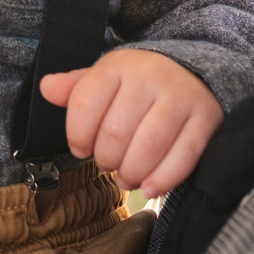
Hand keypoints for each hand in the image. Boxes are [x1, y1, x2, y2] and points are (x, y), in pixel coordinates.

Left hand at [39, 49, 221, 197]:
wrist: (193, 71)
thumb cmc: (139, 83)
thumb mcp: (106, 78)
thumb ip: (76, 88)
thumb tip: (46, 88)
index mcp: (119, 65)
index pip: (85, 102)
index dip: (76, 134)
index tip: (80, 147)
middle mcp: (150, 77)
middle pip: (115, 130)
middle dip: (106, 158)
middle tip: (108, 165)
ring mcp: (181, 97)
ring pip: (149, 144)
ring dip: (132, 172)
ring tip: (127, 178)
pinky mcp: (206, 118)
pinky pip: (184, 155)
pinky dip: (164, 178)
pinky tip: (150, 188)